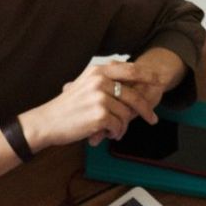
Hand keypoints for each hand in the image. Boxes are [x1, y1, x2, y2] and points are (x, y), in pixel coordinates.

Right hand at [23, 60, 162, 150]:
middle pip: (134, 95)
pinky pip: (118, 125)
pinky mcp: (99, 115)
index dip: (148, 76)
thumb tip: (125, 78)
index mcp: (98, 71)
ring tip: (114, 131)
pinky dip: (116, 132)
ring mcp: (100, 98)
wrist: (46, 122)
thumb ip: (103, 79)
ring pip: (126, 114)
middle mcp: (100, 81)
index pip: (131, 70)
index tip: (159, 82)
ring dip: (123, 126)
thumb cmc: (65, 107)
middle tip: (152, 119)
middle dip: (145, 110)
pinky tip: (108, 135)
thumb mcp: (83, 84)